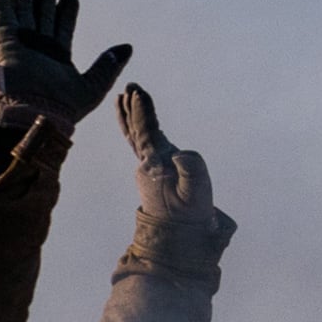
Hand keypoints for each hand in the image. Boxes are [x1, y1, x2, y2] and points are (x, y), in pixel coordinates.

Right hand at [0, 0, 130, 126]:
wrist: (34, 118)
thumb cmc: (61, 110)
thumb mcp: (92, 86)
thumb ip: (107, 66)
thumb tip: (127, 48)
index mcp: (57, 58)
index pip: (62, 27)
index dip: (66, 10)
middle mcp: (38, 49)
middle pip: (41, 14)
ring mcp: (20, 45)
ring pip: (20, 12)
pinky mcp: (4, 43)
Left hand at [115, 85, 231, 233]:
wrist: (178, 234)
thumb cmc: (191, 212)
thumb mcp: (198, 192)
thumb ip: (192, 171)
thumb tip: (179, 155)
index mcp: (156, 165)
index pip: (146, 133)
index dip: (142, 113)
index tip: (136, 93)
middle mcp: (146, 164)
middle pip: (136, 131)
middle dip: (132, 108)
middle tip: (128, 86)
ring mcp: (146, 167)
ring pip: (134, 136)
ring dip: (129, 115)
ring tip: (123, 96)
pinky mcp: (150, 170)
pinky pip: (139, 143)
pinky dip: (135, 128)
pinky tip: (133, 120)